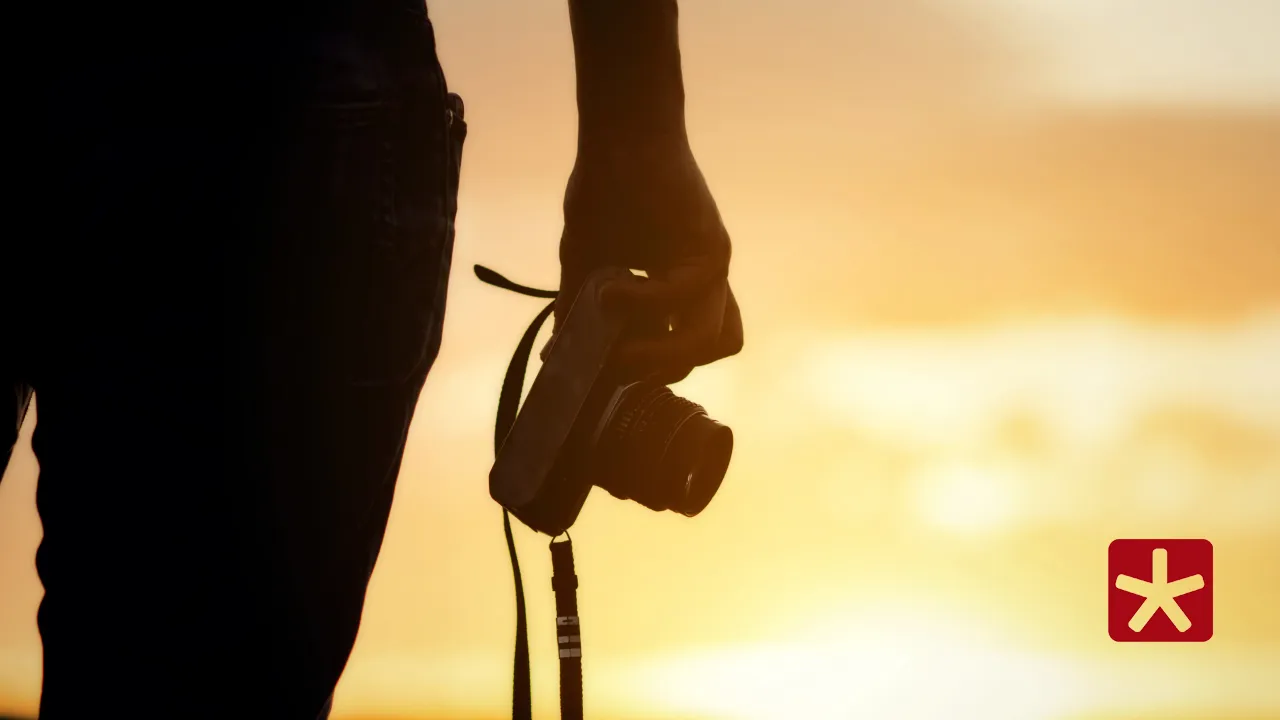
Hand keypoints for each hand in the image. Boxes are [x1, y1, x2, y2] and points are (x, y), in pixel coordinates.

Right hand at [555, 141, 742, 382]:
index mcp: (682, 290)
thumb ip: (578, 310)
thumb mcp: (585, 263)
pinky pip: (687, 292)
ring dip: (666, 354)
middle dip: (657, 370)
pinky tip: (610, 293)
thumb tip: (554, 358)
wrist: (617, 135)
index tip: (609, 368)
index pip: (690, 349)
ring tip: (620, 349)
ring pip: (714, 338)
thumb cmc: (603, 190)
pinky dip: (647, 301)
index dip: (656, 367)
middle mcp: (706, 282)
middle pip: (710, 350)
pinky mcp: (711, 245)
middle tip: (612, 366)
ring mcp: (713, 266)